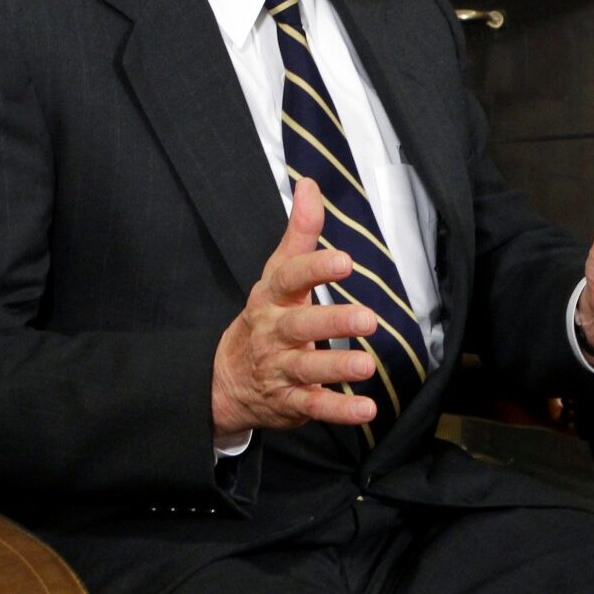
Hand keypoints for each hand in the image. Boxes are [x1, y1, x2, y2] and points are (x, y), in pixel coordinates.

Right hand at [211, 178, 377, 440]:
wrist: (225, 378)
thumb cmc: (266, 316)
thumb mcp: (277, 273)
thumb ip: (299, 233)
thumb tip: (310, 183)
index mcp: (272, 298)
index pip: (289, 278)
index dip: (315, 269)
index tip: (344, 260)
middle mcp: (274, 333)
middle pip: (300, 326)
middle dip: (332, 323)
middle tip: (368, 319)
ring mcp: (280, 369)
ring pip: (307, 369)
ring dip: (337, 369)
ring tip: (367, 365)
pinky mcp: (290, 402)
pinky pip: (314, 407)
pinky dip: (339, 410)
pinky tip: (366, 410)